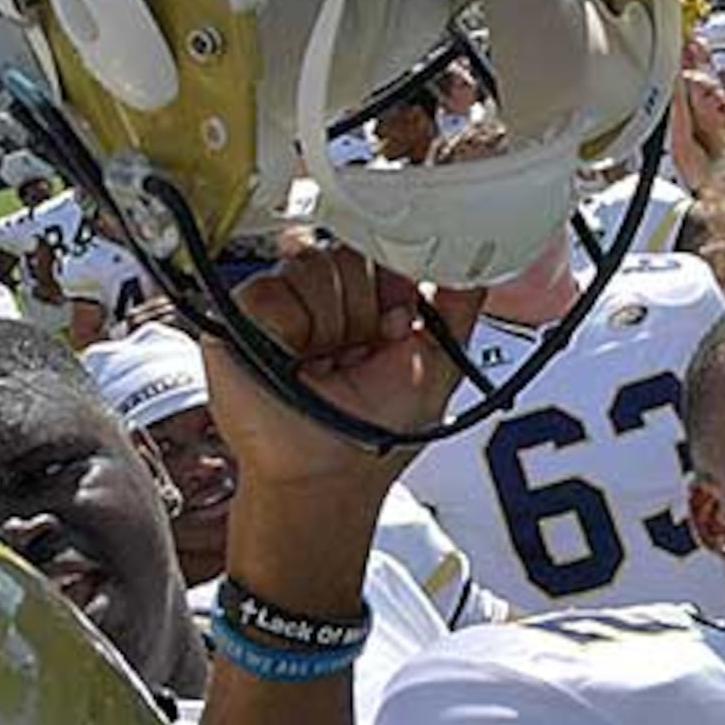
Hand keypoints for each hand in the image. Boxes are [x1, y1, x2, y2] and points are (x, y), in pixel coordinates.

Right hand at [206, 240, 480, 507]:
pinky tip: (294, 362)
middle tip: (359, 355)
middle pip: (348, 250)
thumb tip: (481, 255)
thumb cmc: (377, 436)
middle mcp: (330, 298)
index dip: (394, 280)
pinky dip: (289, 328)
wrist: (325, 478)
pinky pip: (269, 286)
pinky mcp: (243, 314)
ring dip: (329, 324)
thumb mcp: (441, 363)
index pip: (383, 246)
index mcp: (374, 303)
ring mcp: (286, 304)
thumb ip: (461, 303)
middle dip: (364, 309)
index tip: (398, 322)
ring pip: (311, 262)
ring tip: (326, 365)